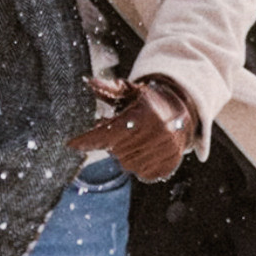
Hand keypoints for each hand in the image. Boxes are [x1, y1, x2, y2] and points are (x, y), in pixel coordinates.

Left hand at [68, 72, 196, 183]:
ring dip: (126, 154)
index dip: (87, 140)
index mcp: (144, 115)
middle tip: (122, 132)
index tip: (71, 144)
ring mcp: (165, 151)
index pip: (107, 134)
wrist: (185, 112)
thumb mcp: (131, 92)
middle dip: (113, 143)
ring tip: (136, 140)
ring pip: (127, 165)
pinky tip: (146, 150)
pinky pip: (142, 174)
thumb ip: (110, 90)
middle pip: (115, 152)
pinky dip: (140, 164)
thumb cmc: (150, 102)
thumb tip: (88, 82)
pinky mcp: (170, 165)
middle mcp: (156, 134)